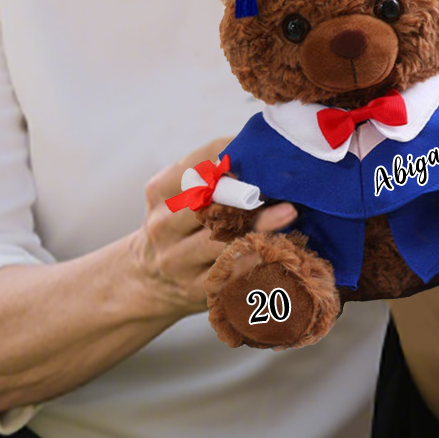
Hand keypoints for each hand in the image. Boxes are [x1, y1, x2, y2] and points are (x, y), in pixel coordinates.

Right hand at [131, 138, 295, 316]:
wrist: (148, 280)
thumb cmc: (178, 226)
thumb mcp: (177, 195)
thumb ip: (208, 174)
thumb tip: (260, 149)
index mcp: (159, 193)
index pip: (198, 163)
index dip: (233, 153)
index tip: (263, 150)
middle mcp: (163, 226)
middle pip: (208, 201)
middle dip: (246, 190)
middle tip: (281, 182)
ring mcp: (176, 260)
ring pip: (220, 238)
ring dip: (259, 223)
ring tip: (290, 211)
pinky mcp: (195, 288)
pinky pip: (229, 271)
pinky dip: (254, 256)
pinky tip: (278, 246)